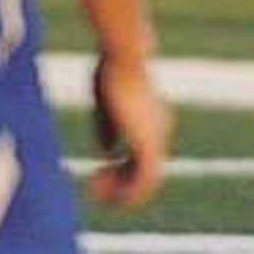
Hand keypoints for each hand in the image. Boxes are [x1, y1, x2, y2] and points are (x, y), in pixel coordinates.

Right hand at [88, 54, 172, 208]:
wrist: (126, 60)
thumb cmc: (112, 73)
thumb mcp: (107, 104)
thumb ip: (108, 130)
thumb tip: (108, 153)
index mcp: (154, 121)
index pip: (141, 156)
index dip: (119, 169)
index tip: (96, 172)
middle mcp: (160, 133)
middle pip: (145, 172)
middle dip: (119, 185)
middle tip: (92, 189)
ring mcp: (158, 140)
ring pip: (147, 182)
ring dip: (121, 193)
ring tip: (94, 192)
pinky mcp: (150, 145)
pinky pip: (145, 182)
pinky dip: (126, 192)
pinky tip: (101, 187)